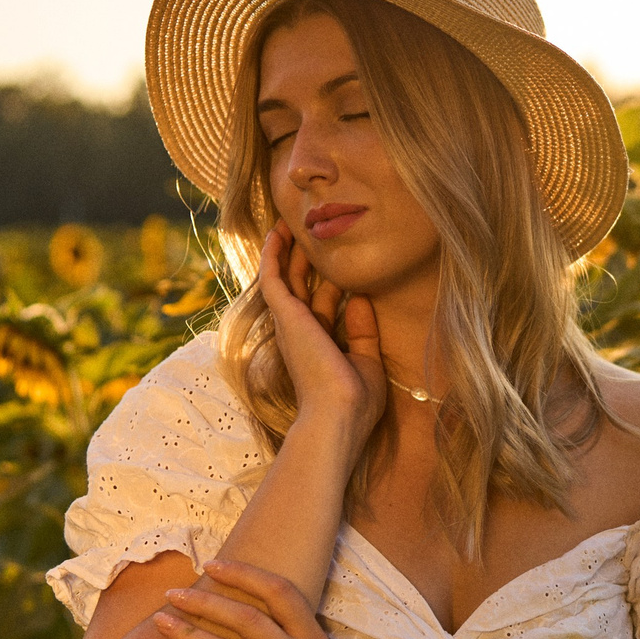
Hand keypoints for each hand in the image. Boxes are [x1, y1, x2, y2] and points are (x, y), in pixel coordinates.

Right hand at [255, 221, 386, 445]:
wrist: (337, 414)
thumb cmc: (355, 400)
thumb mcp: (367, 361)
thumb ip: (363, 331)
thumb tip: (362, 298)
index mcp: (320, 345)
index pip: (324, 306)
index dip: (330, 283)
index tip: (340, 263)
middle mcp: (301, 333)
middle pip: (301, 287)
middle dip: (304, 260)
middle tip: (310, 232)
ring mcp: (290, 324)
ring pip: (284, 278)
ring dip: (286, 251)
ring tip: (290, 223)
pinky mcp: (285, 315)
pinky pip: (273, 277)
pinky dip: (273, 255)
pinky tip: (277, 233)